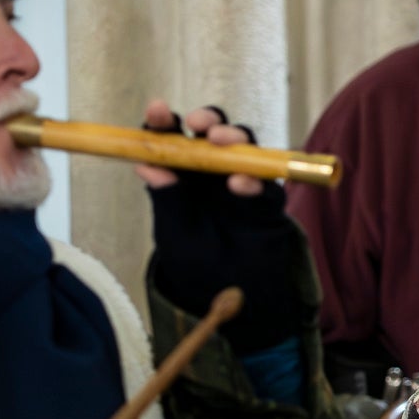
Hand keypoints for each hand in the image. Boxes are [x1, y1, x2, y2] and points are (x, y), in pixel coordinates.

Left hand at [143, 100, 302, 352]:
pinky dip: (255, 181)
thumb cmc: (203, 271)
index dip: (164, 124)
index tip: (157, 111)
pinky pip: (267, 186)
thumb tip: (148, 166)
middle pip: (212, 136)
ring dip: (235, 138)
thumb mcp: (177, 237)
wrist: (240, 307)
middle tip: (199, 124)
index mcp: (183, 180)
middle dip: (207, 122)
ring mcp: (244, 188)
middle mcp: (214, 177)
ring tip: (220, 140)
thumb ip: (169, 202)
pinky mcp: (270, 206)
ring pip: (245, 149)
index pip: (172, 143)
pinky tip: (240, 184)